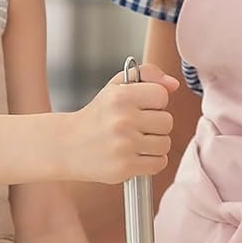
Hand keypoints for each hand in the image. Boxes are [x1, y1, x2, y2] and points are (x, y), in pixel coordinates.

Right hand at [66, 64, 177, 183]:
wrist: (67, 145)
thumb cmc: (98, 116)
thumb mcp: (116, 87)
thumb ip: (147, 75)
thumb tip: (174, 84)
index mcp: (120, 96)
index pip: (162, 95)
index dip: (155, 102)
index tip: (142, 107)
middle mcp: (123, 120)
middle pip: (167, 121)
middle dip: (155, 125)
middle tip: (137, 127)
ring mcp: (124, 145)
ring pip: (165, 144)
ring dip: (154, 144)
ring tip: (135, 142)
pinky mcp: (125, 167)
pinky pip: (159, 163)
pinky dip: (151, 161)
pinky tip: (136, 155)